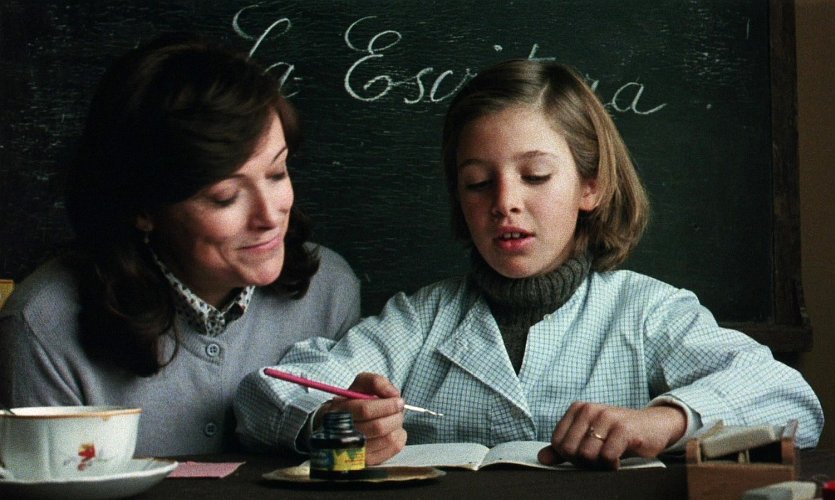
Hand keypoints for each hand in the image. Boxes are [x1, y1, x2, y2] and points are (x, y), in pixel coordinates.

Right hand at [317, 372, 406, 464]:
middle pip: (378, 427)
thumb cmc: (354, 403)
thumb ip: (376, 382)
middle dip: (394, 416)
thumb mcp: (360, 385)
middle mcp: (342, 434)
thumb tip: (393, 394)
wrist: (342, 427)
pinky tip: (393, 430)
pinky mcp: (367, 462)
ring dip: (398, 426)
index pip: (365, 410)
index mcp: (337, 412)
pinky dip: (400, 436)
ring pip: (388, 439)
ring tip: (394, 419)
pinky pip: (393, 449)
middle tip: (398, 410)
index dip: (386, 405)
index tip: (398, 400)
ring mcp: (354, 452)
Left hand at [537, 401, 685, 469]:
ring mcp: (606, 417)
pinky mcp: (623, 429)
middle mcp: (590, 409)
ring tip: (609, 459)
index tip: (584, 455)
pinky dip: (611, 466)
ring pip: (586, 454)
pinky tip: (618, 462)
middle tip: (598, 459)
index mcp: (578, 409)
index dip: (569, 456)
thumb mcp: (590, 437)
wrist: (654, 425)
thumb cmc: (618, 433)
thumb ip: (565, 447)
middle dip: (582, 462)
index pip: (557, 442)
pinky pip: (607, 457)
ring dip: (597, 465)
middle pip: (570, 450)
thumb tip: (542, 459)